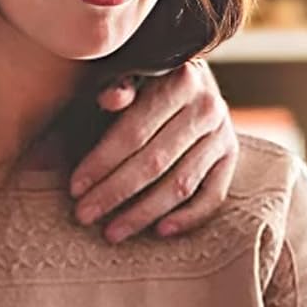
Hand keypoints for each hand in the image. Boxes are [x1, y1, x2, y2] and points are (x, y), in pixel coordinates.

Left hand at [71, 61, 237, 242]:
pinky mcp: (231, 157)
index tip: (75, 187)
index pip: (135, 132)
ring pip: (181, 184)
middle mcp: (207, 107)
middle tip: (84, 215)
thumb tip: (110, 99)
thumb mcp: (126, 75)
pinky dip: (188, 218)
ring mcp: (222, 134)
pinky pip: (212, 196)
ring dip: (143, 213)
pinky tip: (160, 232)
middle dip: (115, 193)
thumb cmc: (143, 81)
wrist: (187, 78)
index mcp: (179, 80)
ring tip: (113, 232)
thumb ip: (116, 85)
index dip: (102, 162)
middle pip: (155, 162)